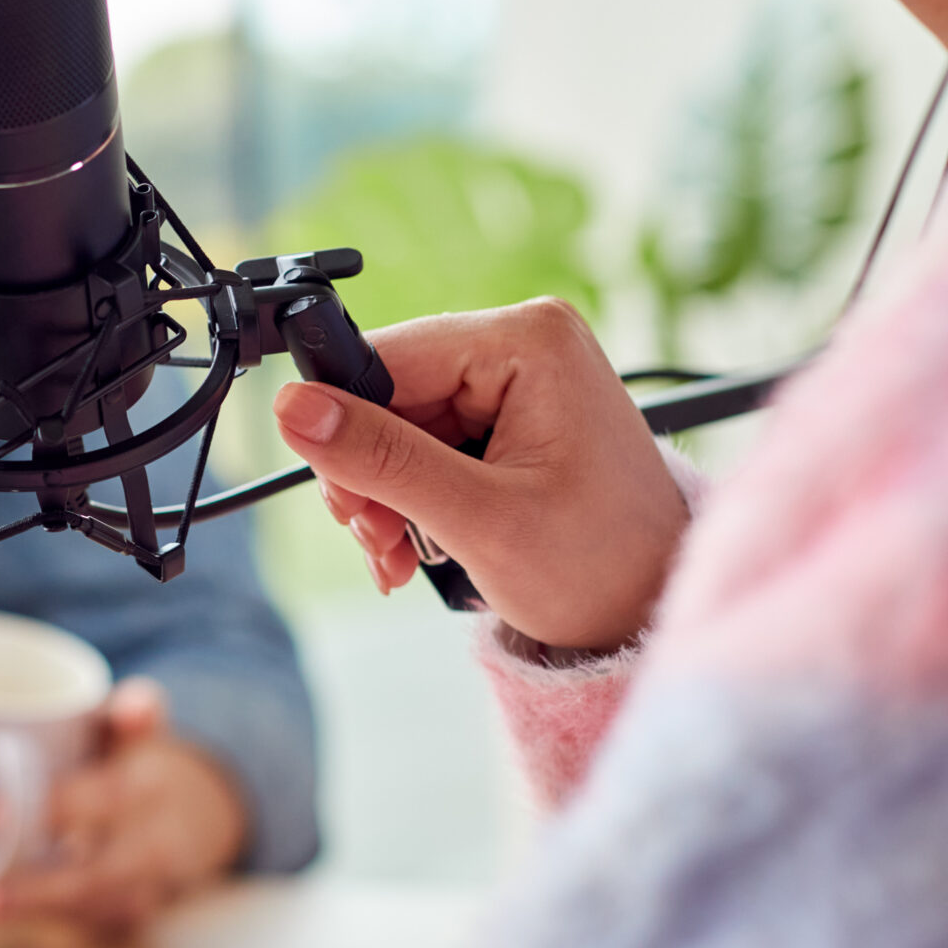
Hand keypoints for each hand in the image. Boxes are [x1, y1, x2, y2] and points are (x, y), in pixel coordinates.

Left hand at [0, 679, 246, 937]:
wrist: (196, 811)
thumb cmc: (140, 762)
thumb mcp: (138, 730)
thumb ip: (133, 709)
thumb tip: (136, 704)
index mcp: (151, 789)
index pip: (104, 800)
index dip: (52, 808)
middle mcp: (157, 847)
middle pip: (99, 876)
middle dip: (40, 887)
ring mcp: (149, 889)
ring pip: (96, 910)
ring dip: (40, 911)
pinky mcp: (135, 916)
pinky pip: (98, 929)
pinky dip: (56, 922)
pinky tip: (8, 912)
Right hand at [272, 297, 687, 652]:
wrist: (654, 607)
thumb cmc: (600, 568)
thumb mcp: (476, 517)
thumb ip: (381, 458)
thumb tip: (293, 408)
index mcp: (528, 341)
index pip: (384, 358)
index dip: (346, 427)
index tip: (344, 498)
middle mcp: (526, 340)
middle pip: (388, 392)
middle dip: (369, 474)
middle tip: (377, 540)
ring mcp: (521, 374)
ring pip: (399, 421)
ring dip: (383, 493)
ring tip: (396, 553)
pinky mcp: (514, 410)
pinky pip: (429, 438)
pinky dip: (410, 493)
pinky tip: (413, 541)